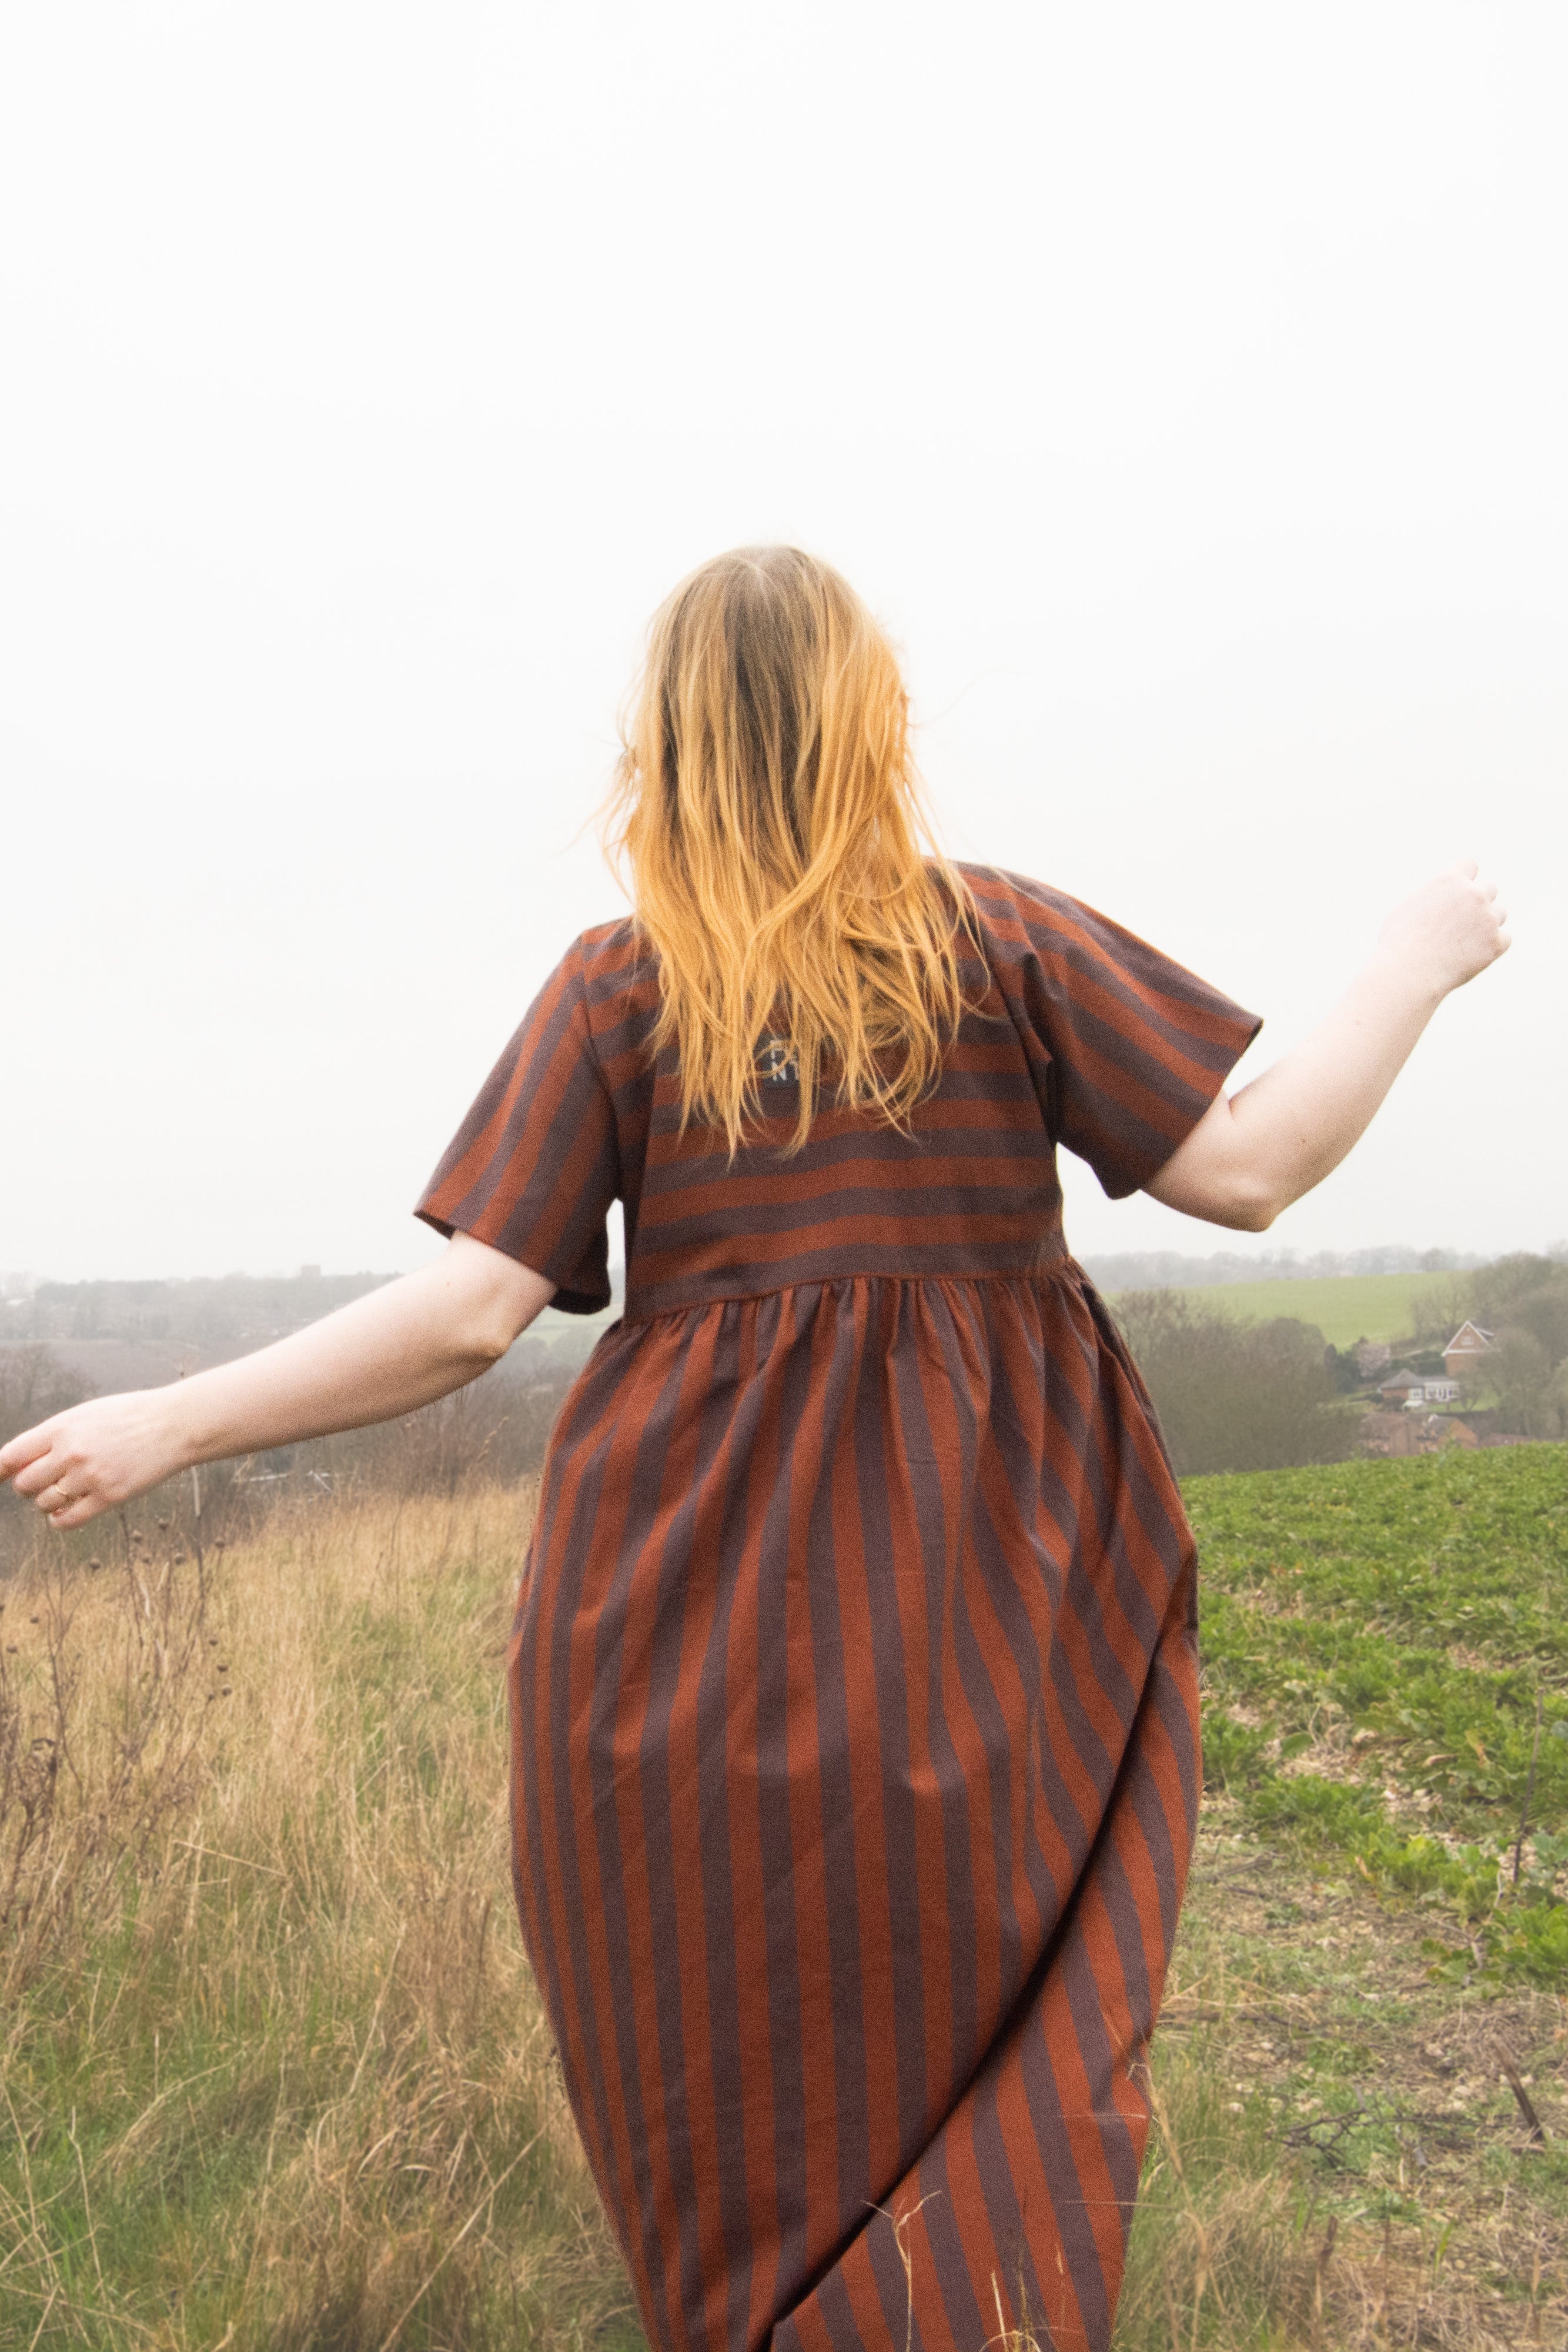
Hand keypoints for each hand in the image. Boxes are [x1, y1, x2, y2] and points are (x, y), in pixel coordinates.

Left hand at [0, 1389, 187, 1529]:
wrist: (172, 1425)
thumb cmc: (130, 1416)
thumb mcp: (86, 1415)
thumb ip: (53, 1435)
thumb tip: (18, 1461)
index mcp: (63, 1428)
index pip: (11, 1456)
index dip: (0, 1470)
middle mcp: (71, 1453)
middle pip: (24, 1485)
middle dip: (29, 1486)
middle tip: (43, 1481)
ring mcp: (90, 1477)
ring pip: (44, 1503)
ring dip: (48, 1501)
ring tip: (65, 1491)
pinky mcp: (109, 1497)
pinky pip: (67, 1520)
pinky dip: (59, 1520)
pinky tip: (66, 1511)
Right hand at [1376, 860, 1510, 1000]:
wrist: (1408, 973)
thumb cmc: (1399, 944)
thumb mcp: (1410, 907)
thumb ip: (1434, 897)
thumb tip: (1444, 899)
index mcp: (1449, 881)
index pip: (1470, 864)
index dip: (1465, 878)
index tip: (1459, 892)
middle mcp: (1473, 895)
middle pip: (1490, 888)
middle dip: (1479, 901)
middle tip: (1462, 921)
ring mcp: (1488, 918)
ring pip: (1500, 913)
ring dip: (1487, 923)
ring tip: (1463, 942)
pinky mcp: (1496, 943)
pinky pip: (1504, 939)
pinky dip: (1492, 946)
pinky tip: (1471, 955)